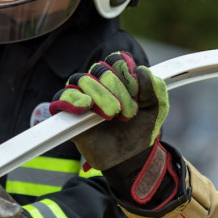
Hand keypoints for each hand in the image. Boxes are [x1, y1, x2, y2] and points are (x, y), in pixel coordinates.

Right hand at [49, 51, 167, 170]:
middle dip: (116, 87)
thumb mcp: (156, 108)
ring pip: (81, 80)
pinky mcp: (68, 114)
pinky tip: (86, 106)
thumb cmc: (140, 130)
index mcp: (117, 78)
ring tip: (112, 114)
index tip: (135, 90)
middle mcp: (98, 84)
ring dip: (100, 94)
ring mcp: (82, 98)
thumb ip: (154, 88)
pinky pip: (60, 98)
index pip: (115, 60)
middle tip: (129, 112)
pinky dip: (72, 99)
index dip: (124, 71)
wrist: (130, 157)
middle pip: (99, 69)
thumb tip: (140, 70)